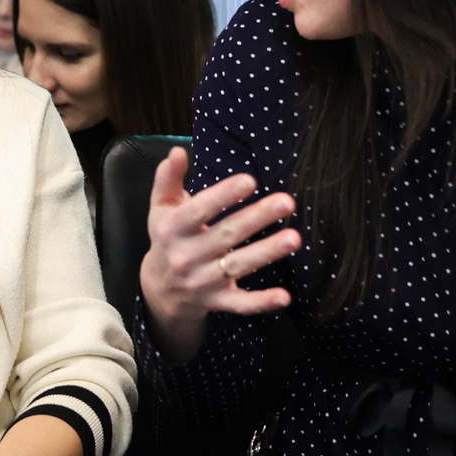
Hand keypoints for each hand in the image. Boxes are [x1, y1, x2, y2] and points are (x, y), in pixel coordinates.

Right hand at [138, 147, 300, 361]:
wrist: (160, 287)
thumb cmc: (168, 236)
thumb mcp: (161, 207)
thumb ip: (168, 178)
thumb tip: (178, 150)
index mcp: (172, 229)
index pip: (198, 210)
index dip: (223, 195)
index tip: (250, 181)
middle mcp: (185, 256)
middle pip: (226, 235)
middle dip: (257, 218)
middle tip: (287, 201)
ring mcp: (202, 281)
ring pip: (238, 266)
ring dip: (267, 252)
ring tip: (295, 238)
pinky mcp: (218, 301)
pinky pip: (240, 304)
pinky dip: (262, 302)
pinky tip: (285, 297)